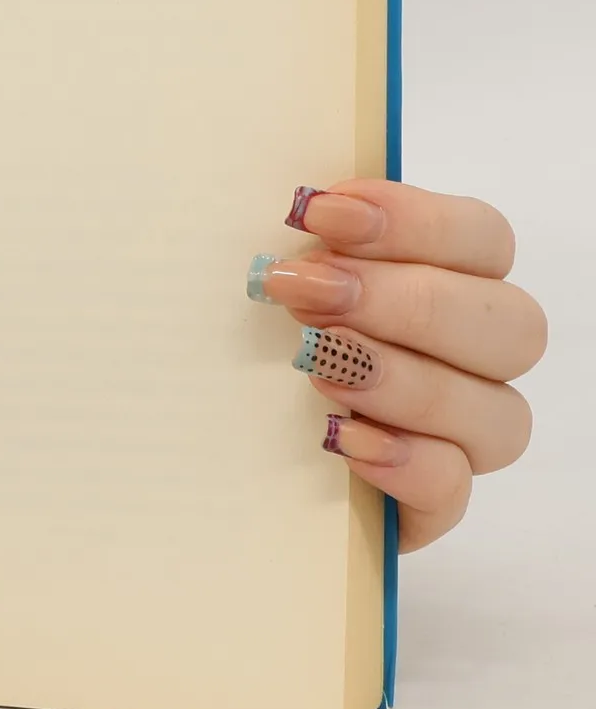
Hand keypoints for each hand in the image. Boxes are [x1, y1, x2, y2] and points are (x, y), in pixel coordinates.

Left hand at [249, 181, 544, 548]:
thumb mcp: (262, 282)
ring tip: (314, 363)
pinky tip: (342, 439)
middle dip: (404, 300)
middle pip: (510, 325)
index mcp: (445, 282)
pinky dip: (405, 461)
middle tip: (306, 289)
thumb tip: (294, 202)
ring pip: (499, 413)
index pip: (482, 239)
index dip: (413, 221)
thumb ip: (298, 243)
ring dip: (406, 379)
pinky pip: (453, 489)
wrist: (198, 448)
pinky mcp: (428, 505)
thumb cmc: (236, 339)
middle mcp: (470, 360)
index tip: (316, 211)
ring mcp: (458, 437)